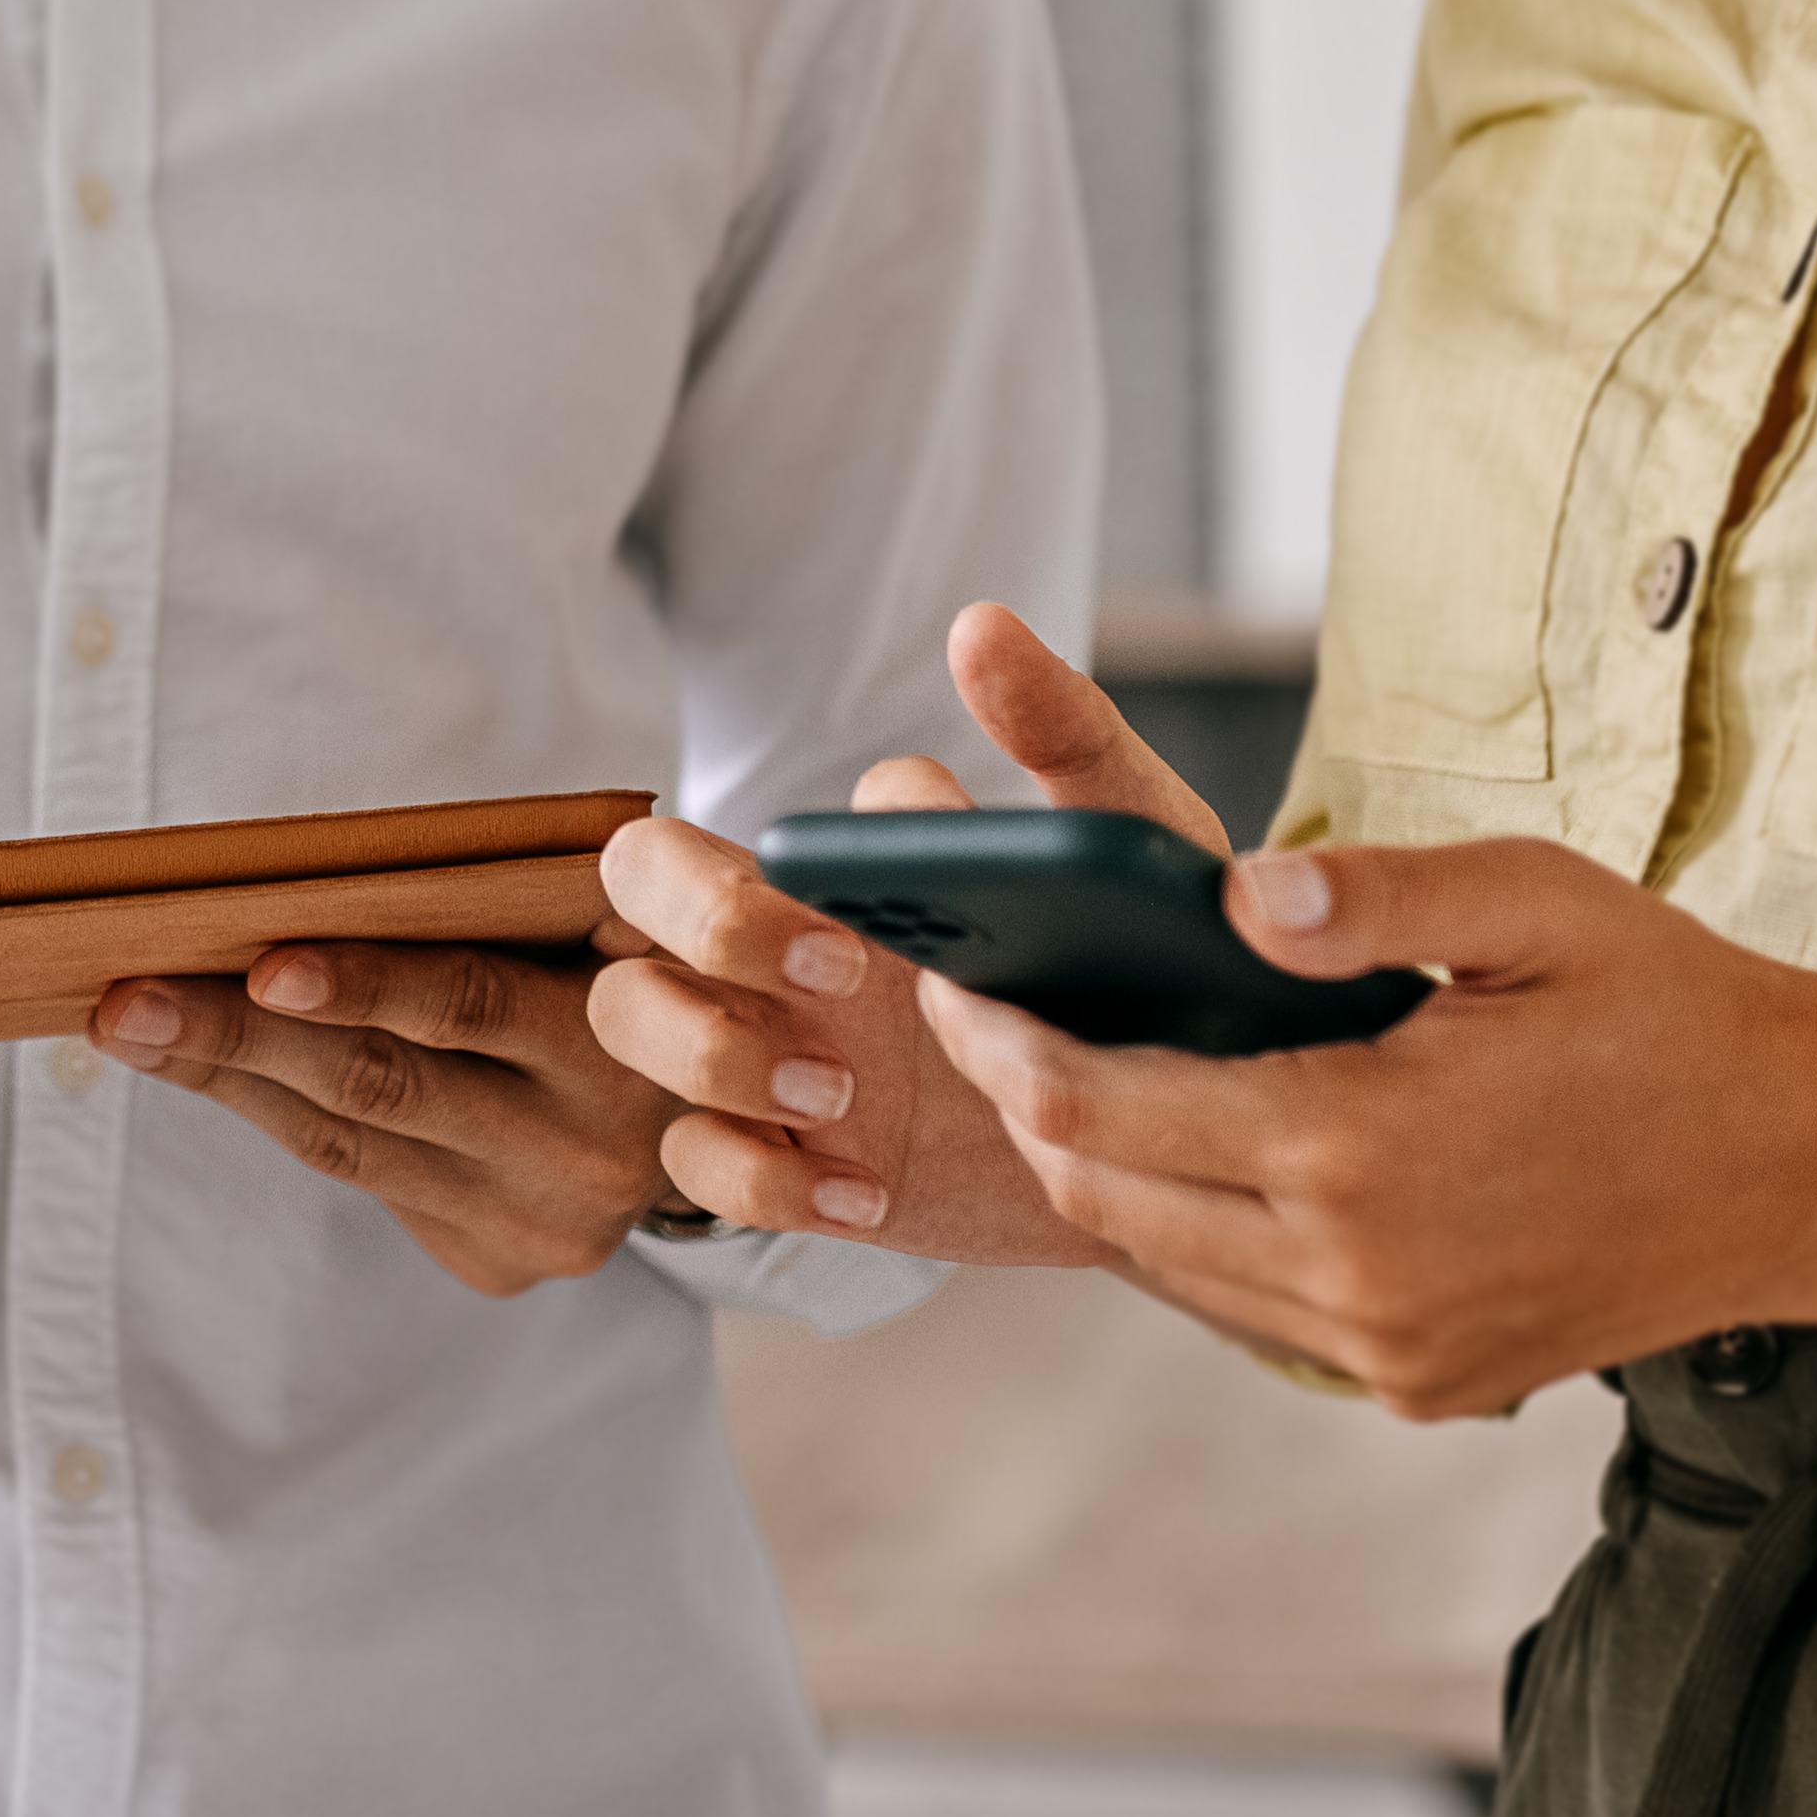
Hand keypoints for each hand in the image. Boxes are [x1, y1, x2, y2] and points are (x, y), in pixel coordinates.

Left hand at [94, 935, 693, 1297]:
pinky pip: (366, 1182)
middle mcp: (587, 1151)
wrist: (738, 1110)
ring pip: (352, 1142)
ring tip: (130, 1024)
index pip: (474, 1006)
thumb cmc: (638, 967)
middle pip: (381, 1085)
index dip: (364, 983)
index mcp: (624, 1043)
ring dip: (228, 1079)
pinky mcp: (502, 1263)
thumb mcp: (626, 918)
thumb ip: (527, 896)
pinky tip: (204, 1069)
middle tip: (127, 998)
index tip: (258, 955)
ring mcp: (543, 1223)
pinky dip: (276, 1115)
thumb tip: (314, 876)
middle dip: (239, 1036)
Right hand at [591, 603, 1225, 1263]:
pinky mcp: (790, 1157)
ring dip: (710, 1058)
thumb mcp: (1126, 839)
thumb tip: (980, 626)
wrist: (1189, 1135)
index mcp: (837, 868)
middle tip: (832, 979)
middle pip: (629, 889)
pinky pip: (691, 1163)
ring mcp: (768, 1051)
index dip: (770, 876)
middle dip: (699, 928)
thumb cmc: (1142, 965)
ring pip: (627, 1016)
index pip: (719, 832)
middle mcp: (776, 948)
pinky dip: (757, 1178)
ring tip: (842, 1096)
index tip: (867, 930)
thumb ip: (1059, 729)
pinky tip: (861, 1190)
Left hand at [913, 832, 1816, 1418]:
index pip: (1105, 1105)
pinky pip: (1249, 1313)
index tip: (950, 980)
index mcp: (1363, 1148)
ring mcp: (1387, 1349)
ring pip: (1167, 1266)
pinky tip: (1194, 1151)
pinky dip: (1196, 1235)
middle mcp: (1357, 1275)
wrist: (1811, 1169)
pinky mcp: (1421, 1386)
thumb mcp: (1536, 902)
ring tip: (1069, 1073)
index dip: (1005, 1043)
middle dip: (1027, 1105)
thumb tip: (1230, 897)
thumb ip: (1373, 888)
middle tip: (986, 1017)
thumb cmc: (1671, 1009)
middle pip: (1107, 1195)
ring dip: (1104, 1173)